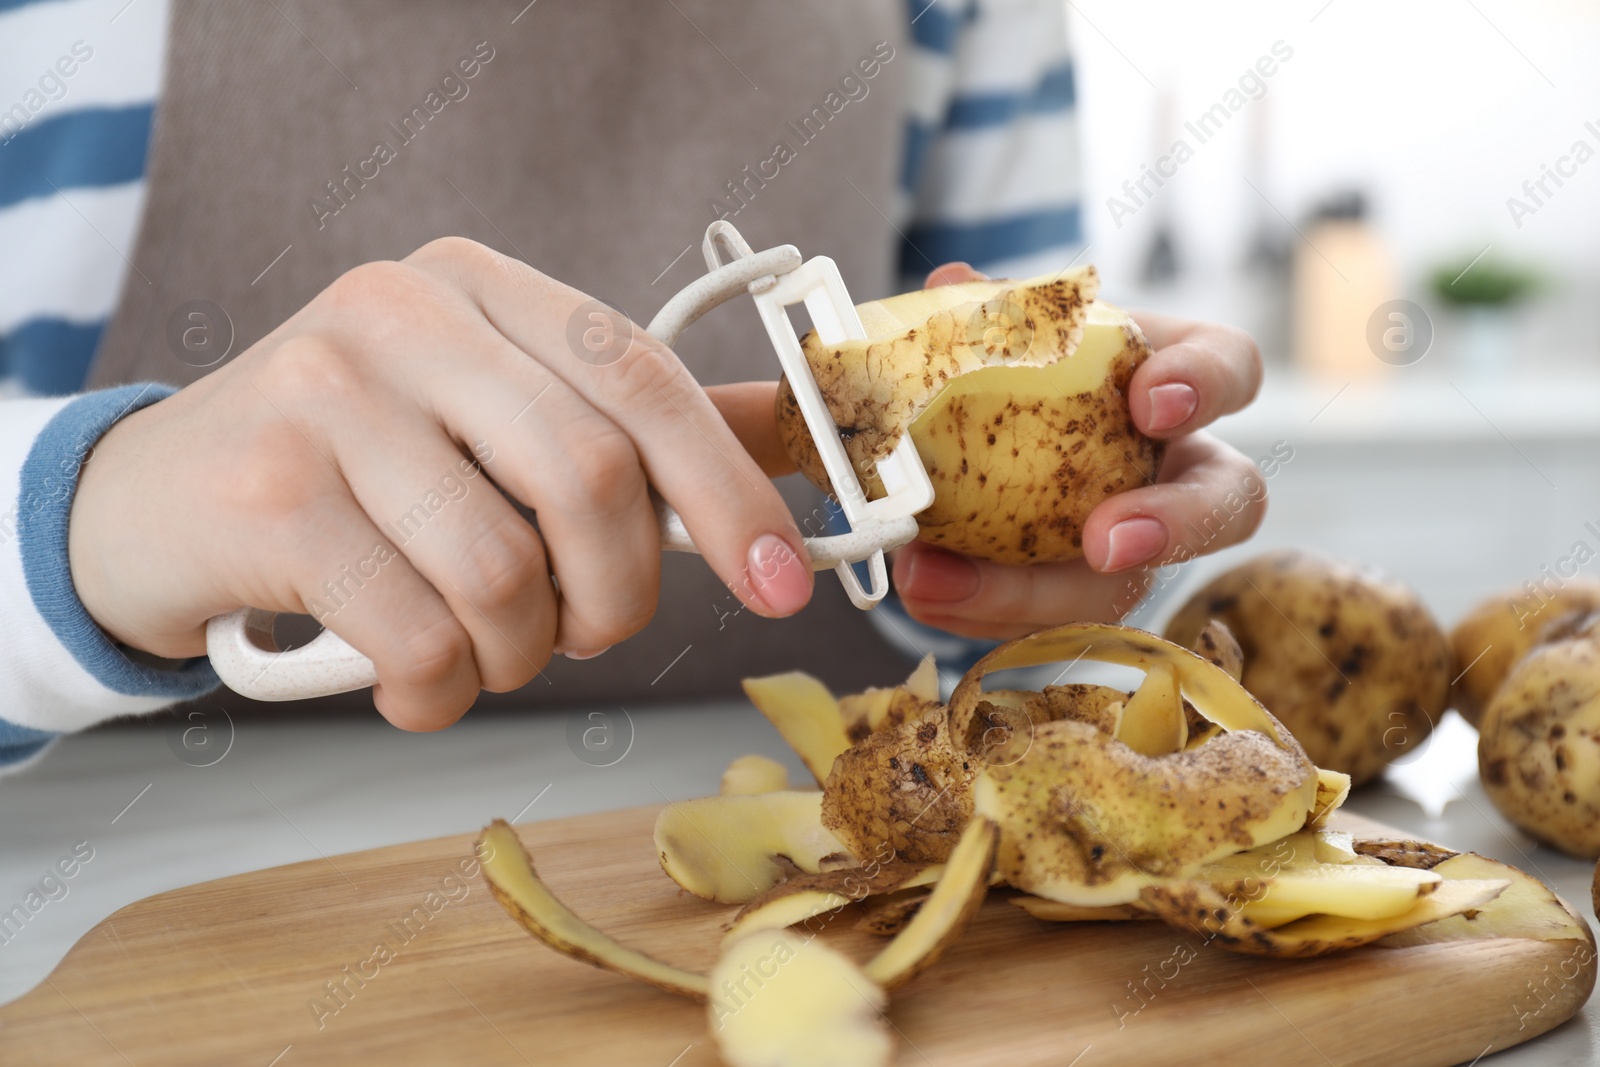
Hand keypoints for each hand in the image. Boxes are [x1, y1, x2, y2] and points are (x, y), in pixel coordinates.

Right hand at [68, 238, 812, 728]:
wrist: (156, 501)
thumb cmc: (357, 471)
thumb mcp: (489, 418)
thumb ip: (628, 429)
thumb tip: (789, 447)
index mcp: (481, 284)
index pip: (644, 377)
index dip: (730, 489)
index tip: (785, 582)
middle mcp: (403, 312)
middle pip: (591, 477)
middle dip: (613, 595)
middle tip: (578, 630)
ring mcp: (326, 394)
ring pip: (507, 572)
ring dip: (518, 654)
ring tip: (478, 649)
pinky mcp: (270, 493)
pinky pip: (421, 635)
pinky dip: (441, 692)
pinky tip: (414, 681)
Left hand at [888, 263, 1267, 640]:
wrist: (965, 435)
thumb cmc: (1008, 369)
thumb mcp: (999, 332)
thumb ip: (983, 311)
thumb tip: (950, 286)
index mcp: (1176, 381)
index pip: (1232, 367)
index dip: (1206, 384)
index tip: (1149, 400)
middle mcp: (1180, 469)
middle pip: (1229, 505)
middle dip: (1176, 527)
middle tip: (1103, 543)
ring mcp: (1138, 544)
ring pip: (1125, 590)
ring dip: (1033, 594)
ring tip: (936, 579)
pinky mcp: (1079, 600)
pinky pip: (1049, 624)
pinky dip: (979, 611)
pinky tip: (922, 590)